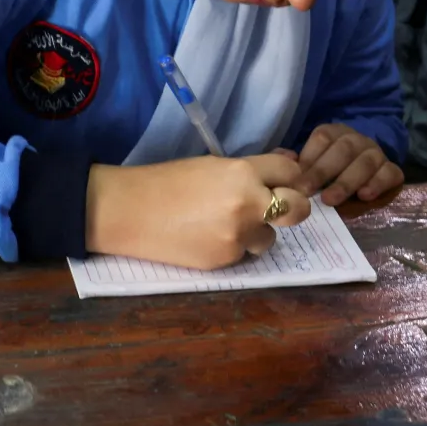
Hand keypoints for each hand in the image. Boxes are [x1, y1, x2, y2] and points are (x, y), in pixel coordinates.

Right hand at [86, 153, 315, 269]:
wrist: (128, 212)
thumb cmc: (166, 182)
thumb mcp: (212, 165)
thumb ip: (248, 170)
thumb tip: (285, 166)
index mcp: (242, 172)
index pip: (290, 172)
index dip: (291, 178)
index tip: (286, 183)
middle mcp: (248, 204)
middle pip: (298, 209)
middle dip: (294, 208)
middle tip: (280, 209)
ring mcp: (238, 236)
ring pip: (269, 238)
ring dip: (257, 233)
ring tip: (225, 225)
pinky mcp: (225, 260)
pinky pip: (243, 254)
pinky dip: (233, 248)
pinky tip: (207, 238)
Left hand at [291, 124, 403, 205]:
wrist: (367, 183)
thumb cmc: (331, 176)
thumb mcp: (313, 168)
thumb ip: (297, 165)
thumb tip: (284, 161)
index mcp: (335, 134)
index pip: (323, 137)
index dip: (309, 157)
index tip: (296, 181)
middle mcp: (357, 140)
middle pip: (343, 149)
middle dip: (323, 171)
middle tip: (307, 192)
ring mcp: (377, 154)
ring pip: (365, 162)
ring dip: (346, 181)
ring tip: (330, 200)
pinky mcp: (392, 171)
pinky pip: (389, 173)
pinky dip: (377, 184)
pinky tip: (364, 196)